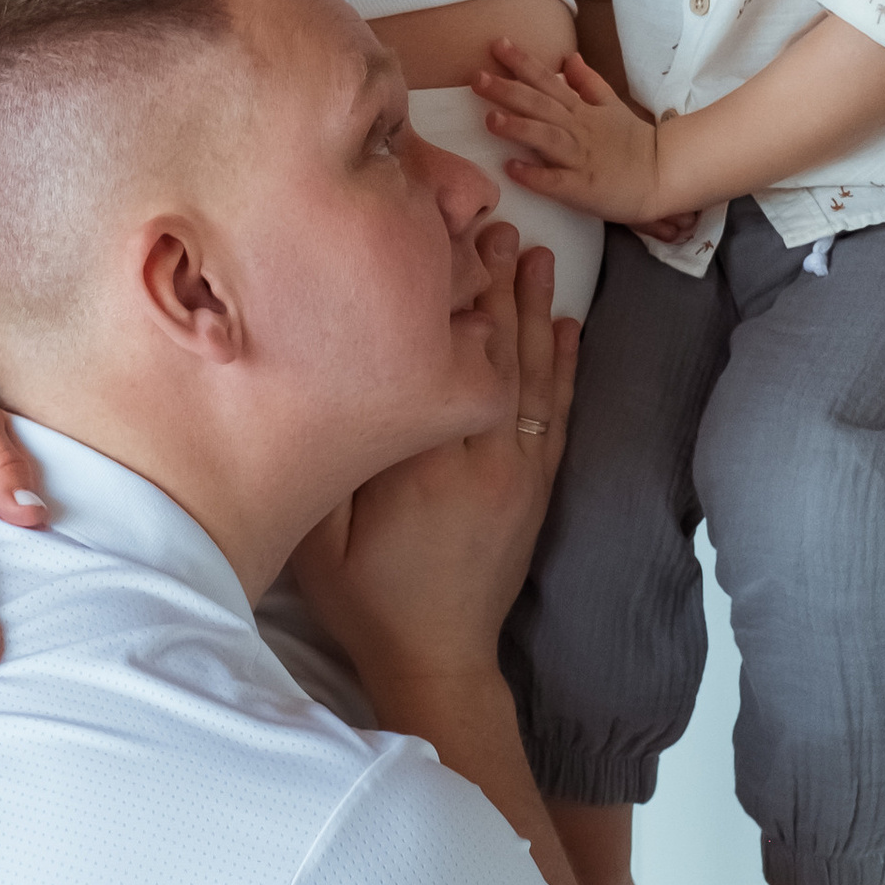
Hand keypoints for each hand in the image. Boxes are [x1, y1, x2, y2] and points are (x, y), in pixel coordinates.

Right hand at [290, 226, 577, 707]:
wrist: (436, 659)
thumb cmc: (367, 599)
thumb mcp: (318, 536)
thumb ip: (322, 465)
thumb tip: (316, 388)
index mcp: (423, 463)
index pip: (440, 358)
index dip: (445, 296)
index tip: (445, 241)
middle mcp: (480, 458)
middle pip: (493, 351)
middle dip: (494, 283)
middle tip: (495, 225)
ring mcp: (517, 471)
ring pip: (532, 373)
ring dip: (534, 310)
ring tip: (534, 254)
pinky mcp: (536, 487)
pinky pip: (558, 412)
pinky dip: (565, 364)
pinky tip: (568, 324)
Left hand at [476, 38, 663, 224]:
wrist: (663, 176)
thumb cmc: (633, 143)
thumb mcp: (612, 105)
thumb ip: (588, 82)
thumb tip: (569, 57)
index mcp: (582, 110)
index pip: (548, 81)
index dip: (523, 63)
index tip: (497, 44)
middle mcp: (578, 130)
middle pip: (540, 105)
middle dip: (508, 91)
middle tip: (477, 78)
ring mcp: (581, 159)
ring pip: (547, 139)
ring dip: (519, 128)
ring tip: (490, 120)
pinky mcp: (584, 188)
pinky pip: (557, 181)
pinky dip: (535, 175)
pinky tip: (512, 169)